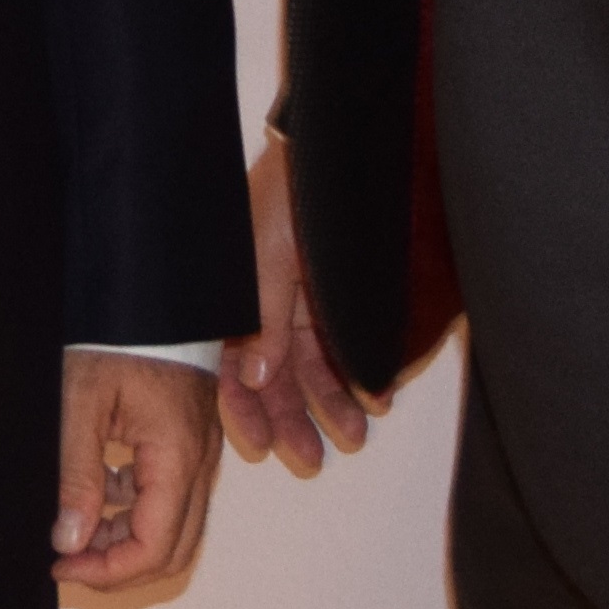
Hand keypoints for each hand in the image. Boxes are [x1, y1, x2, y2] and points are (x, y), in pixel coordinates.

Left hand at [52, 352, 219, 587]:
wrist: (151, 299)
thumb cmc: (119, 338)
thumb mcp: (81, 402)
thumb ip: (77, 474)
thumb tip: (70, 540)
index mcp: (177, 458)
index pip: (154, 547)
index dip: (107, 571)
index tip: (62, 565)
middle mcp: (200, 466)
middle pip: (173, 551)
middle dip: (119, 567)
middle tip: (67, 560)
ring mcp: (200, 458)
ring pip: (174, 531)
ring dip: (126, 542)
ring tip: (75, 530)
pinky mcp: (190, 448)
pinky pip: (170, 501)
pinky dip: (134, 514)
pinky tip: (97, 494)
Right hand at [214, 135, 377, 481]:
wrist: (333, 150)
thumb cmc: (290, 191)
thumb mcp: (270, 254)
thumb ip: (263, 318)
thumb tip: (253, 376)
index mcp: (236, 300)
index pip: (231, 366)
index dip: (242, 408)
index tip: (258, 444)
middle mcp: (264, 307)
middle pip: (274, 377)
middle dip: (291, 419)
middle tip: (310, 458)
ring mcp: (300, 304)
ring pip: (312, 368)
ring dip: (332, 402)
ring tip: (356, 433)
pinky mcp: (332, 298)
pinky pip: (342, 346)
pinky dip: (359, 373)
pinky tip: (377, 395)